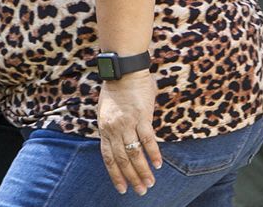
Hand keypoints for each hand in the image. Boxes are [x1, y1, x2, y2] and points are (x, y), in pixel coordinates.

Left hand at [97, 73, 161, 194]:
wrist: (123, 70)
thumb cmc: (116, 88)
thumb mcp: (106, 110)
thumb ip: (112, 127)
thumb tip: (120, 140)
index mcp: (104, 128)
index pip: (108, 158)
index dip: (115, 174)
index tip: (122, 188)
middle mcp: (114, 129)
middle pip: (122, 159)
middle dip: (131, 178)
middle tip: (140, 191)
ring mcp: (128, 123)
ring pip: (134, 153)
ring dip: (143, 171)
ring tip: (150, 183)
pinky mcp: (142, 116)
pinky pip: (148, 139)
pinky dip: (153, 153)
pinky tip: (158, 165)